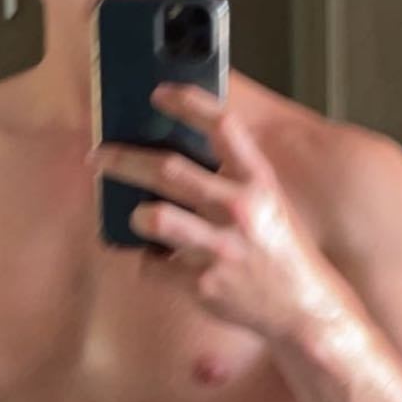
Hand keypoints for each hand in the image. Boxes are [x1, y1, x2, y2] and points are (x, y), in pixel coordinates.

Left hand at [90, 80, 333, 344]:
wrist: (302, 307)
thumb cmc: (276, 248)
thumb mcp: (266, 201)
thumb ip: (230, 176)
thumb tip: (170, 153)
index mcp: (258, 181)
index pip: (222, 127)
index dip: (188, 103)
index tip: (158, 93)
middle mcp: (240, 209)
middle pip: (168, 170)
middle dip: (123, 160)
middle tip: (99, 156)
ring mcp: (220, 249)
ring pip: (153, 219)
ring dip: (136, 216)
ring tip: (136, 216)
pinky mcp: (203, 285)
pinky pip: (153, 266)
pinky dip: (151, 262)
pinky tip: (161, 261)